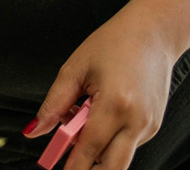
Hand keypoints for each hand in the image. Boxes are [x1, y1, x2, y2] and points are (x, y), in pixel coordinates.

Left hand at [26, 14, 174, 169]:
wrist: (154, 33)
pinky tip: (99, 113)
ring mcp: (150, 126)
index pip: (89, 150)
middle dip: (88, 169)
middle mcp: (137, 121)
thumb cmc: (114, 43)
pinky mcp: (154, 126)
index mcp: (115, 104)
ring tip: (82, 114)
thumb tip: (35, 130)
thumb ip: (54, 103)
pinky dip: (108, 139)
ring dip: (96, 150)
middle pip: (111, 168)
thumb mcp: (75, 68)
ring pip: (118, 158)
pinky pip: (127, 145)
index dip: (72, 166)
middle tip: (67, 160)